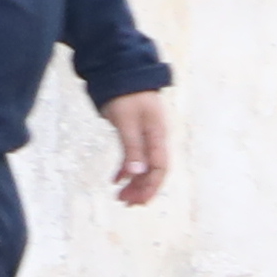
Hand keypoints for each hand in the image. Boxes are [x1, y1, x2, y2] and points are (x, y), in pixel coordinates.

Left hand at [106, 89, 175, 208]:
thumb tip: (135, 174)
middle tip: (125, 203)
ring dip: (134, 182)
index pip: (159, 169)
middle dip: (141, 189)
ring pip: (144, 166)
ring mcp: (147, 137)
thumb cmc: (126, 96)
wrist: (124, 73)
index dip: (151, 187)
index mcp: (158, 137)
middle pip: (153, 171)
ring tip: (120, 196)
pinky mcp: (136, 134)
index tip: (138, 202)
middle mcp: (156, 139)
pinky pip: (134, 157)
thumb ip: (132, 148)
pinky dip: (126, 169)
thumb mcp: (126, 122)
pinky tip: (116, 179)